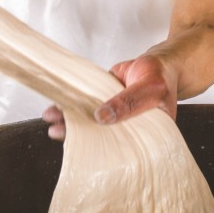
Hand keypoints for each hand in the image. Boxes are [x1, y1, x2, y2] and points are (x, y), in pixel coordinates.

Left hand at [42, 52, 176, 140]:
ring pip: (89, 121)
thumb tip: (103, 116)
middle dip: (76, 134)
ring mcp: (113, 115)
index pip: (119, 148)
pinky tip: (59, 107)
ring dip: (69, 119)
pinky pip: (86, 104)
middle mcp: (126, 129)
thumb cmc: (161, 78)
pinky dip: (72, 106)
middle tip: (56, 132)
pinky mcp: (103, 101)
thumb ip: (129, 102)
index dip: (98, 150)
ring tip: (52, 118)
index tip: (78, 146)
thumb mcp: (150, 89)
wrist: (158, 63)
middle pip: (99, 136)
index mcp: (143, 136)